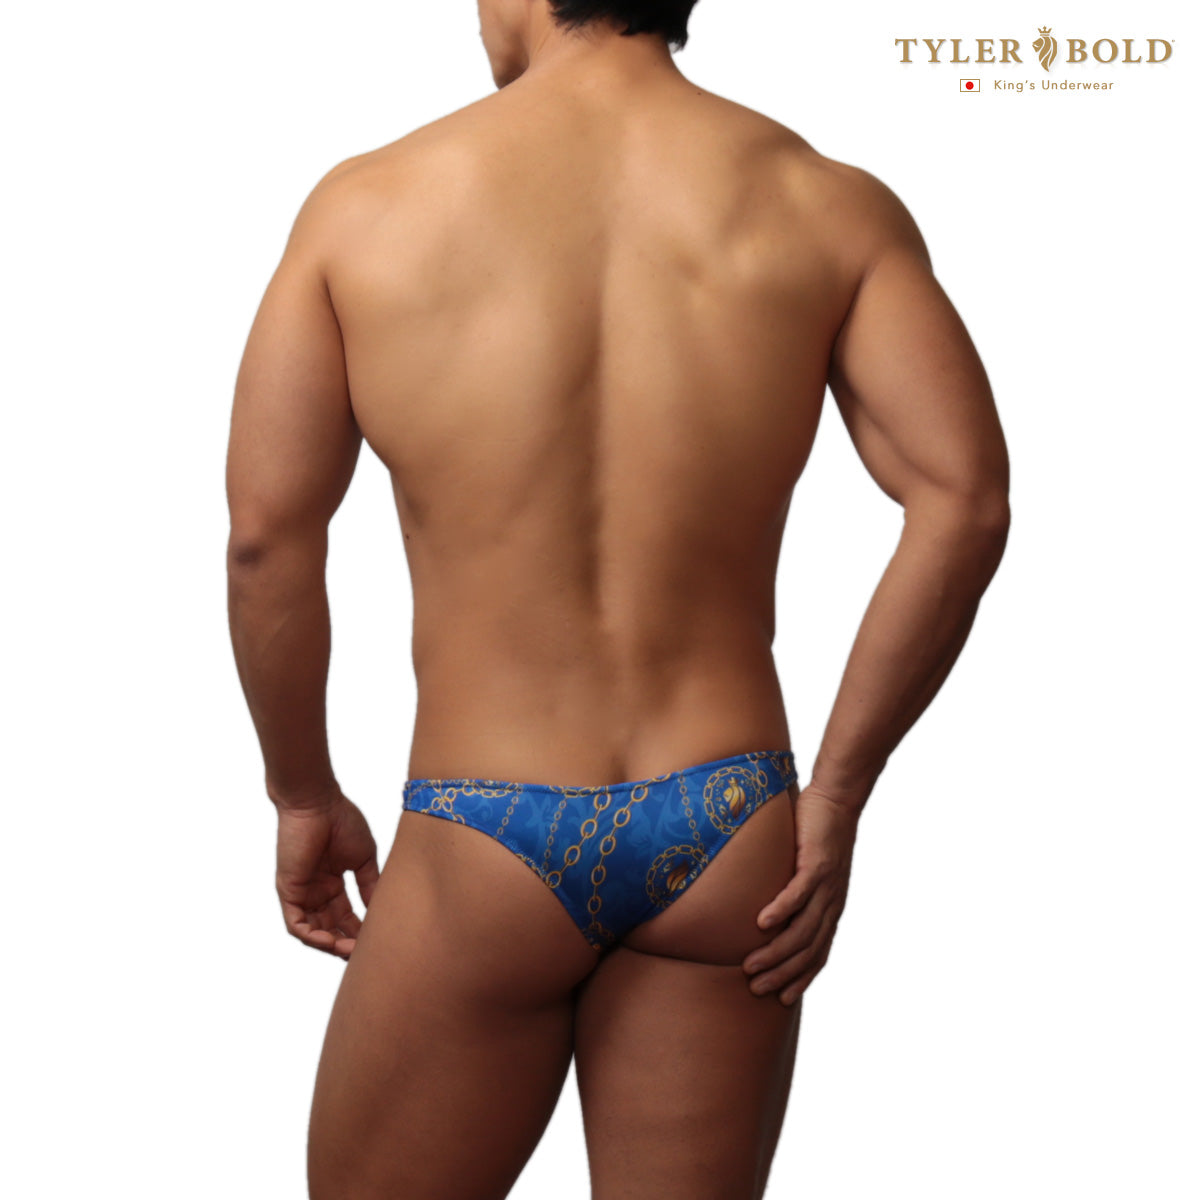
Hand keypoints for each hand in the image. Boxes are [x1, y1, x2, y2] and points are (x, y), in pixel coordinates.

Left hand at [275, 790, 379, 959]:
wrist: (318, 802)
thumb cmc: (341, 821)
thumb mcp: (363, 858)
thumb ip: (369, 884)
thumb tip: (379, 909)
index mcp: (332, 884)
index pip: (346, 917)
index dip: (360, 931)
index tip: (377, 941)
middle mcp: (316, 892)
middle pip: (331, 928)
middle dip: (347, 943)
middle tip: (365, 953)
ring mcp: (301, 893)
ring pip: (314, 932)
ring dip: (331, 945)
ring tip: (350, 951)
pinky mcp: (288, 892)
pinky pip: (297, 925)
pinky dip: (312, 937)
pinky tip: (330, 942)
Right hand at [742, 782, 860, 1003]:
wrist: (836, 800)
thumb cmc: (817, 834)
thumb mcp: (807, 871)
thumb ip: (793, 892)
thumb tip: (765, 909)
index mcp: (830, 909)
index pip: (819, 954)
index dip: (802, 979)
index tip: (781, 999)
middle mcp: (831, 903)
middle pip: (808, 950)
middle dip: (782, 974)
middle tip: (756, 989)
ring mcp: (826, 886)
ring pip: (802, 929)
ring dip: (776, 951)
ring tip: (751, 966)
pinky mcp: (816, 864)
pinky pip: (798, 894)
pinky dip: (781, 911)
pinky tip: (762, 924)